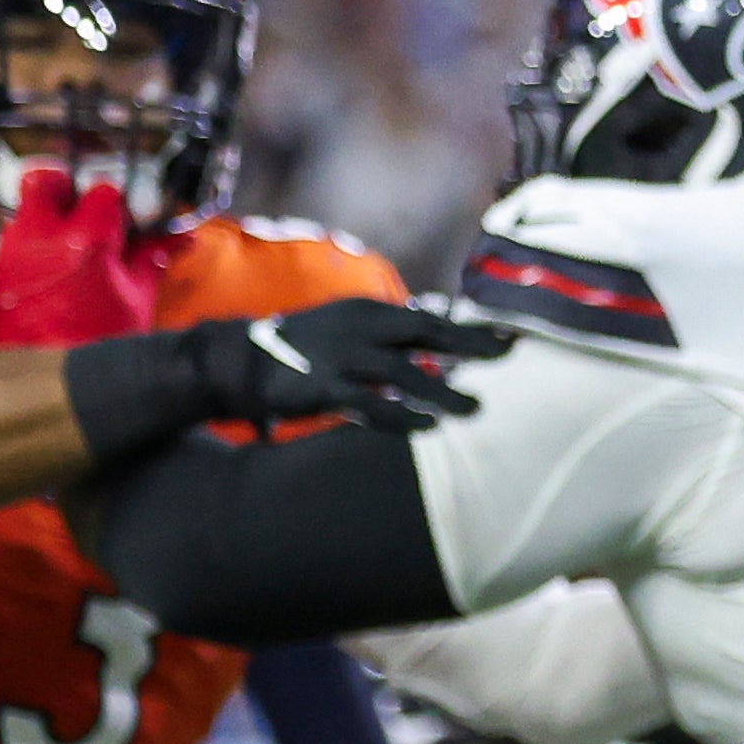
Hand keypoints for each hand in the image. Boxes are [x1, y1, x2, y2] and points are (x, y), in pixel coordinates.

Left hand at [0, 165, 175, 348]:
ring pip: (23, 217)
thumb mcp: (138, 302)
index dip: (113, 203)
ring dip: (44, 227)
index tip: (119, 219)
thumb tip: (168, 243)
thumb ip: (150, 261)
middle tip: (78, 207)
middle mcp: (42, 239)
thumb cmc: (100, 349)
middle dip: (62, 188)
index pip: (102, 191)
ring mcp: (10, 257)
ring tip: (66, 255)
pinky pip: (8, 253)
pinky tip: (46, 284)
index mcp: (87, 240)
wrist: (56, 391)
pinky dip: (27, 261)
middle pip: (43, 181)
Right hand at [65, 296, 513, 465]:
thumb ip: (387, 343)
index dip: (471, 328)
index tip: (512, 336)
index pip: (431, 319)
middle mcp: (358, 328)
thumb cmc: (297, 353)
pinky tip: (426, 430)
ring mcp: (339, 357)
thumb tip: (434, 347)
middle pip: (427, 334)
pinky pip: (367, 404)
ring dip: (442, 389)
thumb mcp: (346, 337)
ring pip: (403, 372)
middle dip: (471, 344)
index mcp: (367, 313)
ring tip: (477, 410)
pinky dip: (398, 415)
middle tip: (512, 355)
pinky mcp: (319, 387)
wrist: (231, 360)